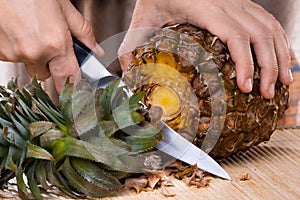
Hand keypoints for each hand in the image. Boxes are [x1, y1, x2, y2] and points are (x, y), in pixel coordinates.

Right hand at [0, 0, 102, 92]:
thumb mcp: (64, 7)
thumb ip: (83, 32)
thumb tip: (96, 50)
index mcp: (55, 43)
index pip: (69, 79)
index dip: (74, 87)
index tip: (76, 90)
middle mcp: (34, 52)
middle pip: (47, 74)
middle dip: (51, 64)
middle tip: (50, 43)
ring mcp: (13, 53)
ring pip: (30, 65)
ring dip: (33, 55)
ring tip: (32, 31)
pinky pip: (14, 58)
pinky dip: (18, 49)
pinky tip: (19, 31)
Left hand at [119, 0, 293, 98]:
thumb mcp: (142, 20)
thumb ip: (132, 47)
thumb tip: (128, 76)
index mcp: (207, 9)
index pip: (235, 37)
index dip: (245, 63)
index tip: (246, 87)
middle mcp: (228, 4)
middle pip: (259, 35)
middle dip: (268, 67)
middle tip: (267, 94)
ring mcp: (238, 2)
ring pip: (269, 28)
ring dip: (279, 56)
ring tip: (283, 82)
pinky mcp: (241, 4)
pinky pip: (268, 21)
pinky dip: (279, 40)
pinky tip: (285, 57)